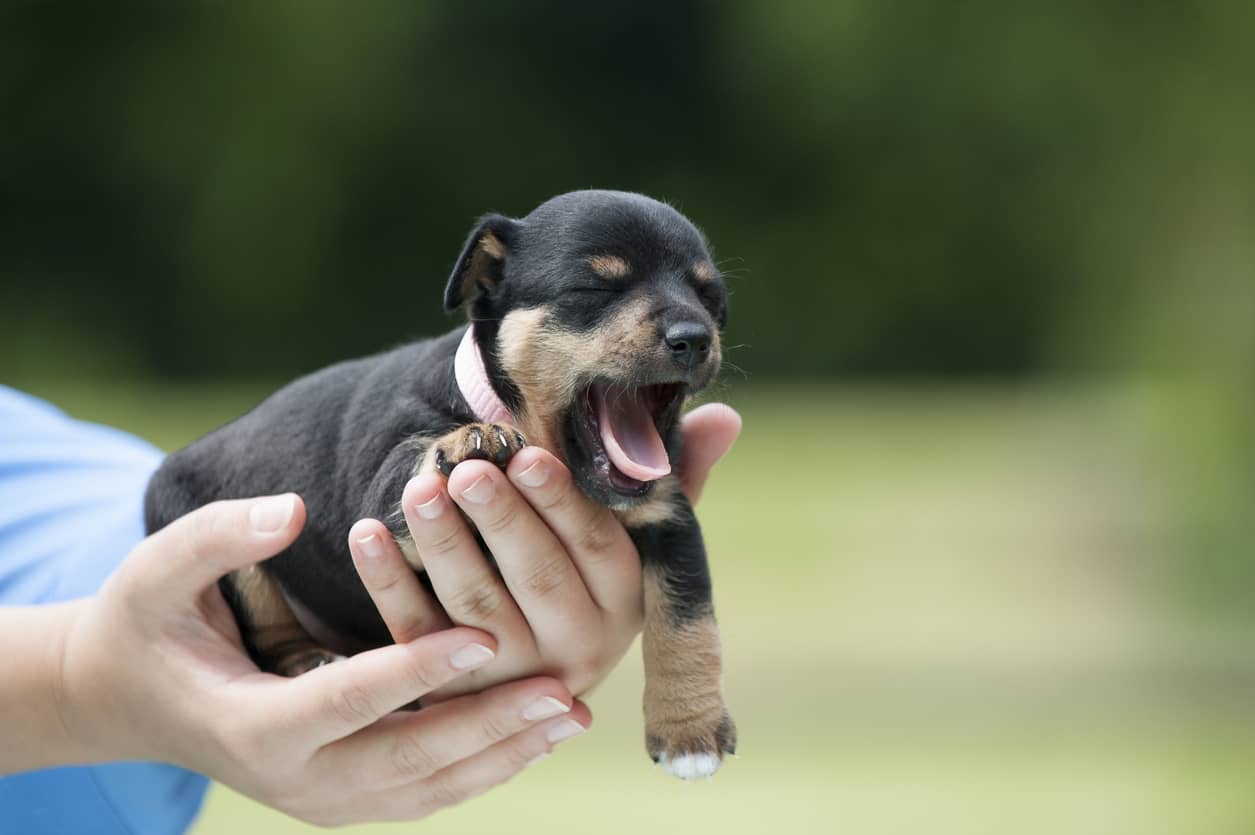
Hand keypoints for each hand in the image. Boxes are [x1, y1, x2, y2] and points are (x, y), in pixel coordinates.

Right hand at [48, 496, 589, 825]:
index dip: (416, 668)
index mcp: (251, 724)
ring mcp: (322, 799)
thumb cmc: (146, 625)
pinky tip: (532, 734)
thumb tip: (293, 509)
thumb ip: (220, 536)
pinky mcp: (343, 798)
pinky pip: (425, 791)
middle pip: (408, 758)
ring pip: (428, 788)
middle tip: (562, 690)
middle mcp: (293, 779)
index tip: (481, 635)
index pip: (348, 698)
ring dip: (502, 754)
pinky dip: (481, 767)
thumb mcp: (159, 571)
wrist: (126, 699)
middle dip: (489, 724)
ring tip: (568, 715)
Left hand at [348, 403, 741, 697]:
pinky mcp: (448, 684)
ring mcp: (508, 674)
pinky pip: (415, 631)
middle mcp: (574, 649)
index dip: (561, 501)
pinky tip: (366, 529)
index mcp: (623, 604)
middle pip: (535, 577)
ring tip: (420, 486)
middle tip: (469, 467)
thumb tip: (726, 416)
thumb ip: (675, 479)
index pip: (595, 549)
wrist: (530, 666)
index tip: (528, 453)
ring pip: (473, 606)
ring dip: (444, 543)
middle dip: (500, 520)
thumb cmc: (587, 570)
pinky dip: (387, 581)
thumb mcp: (635, 538)